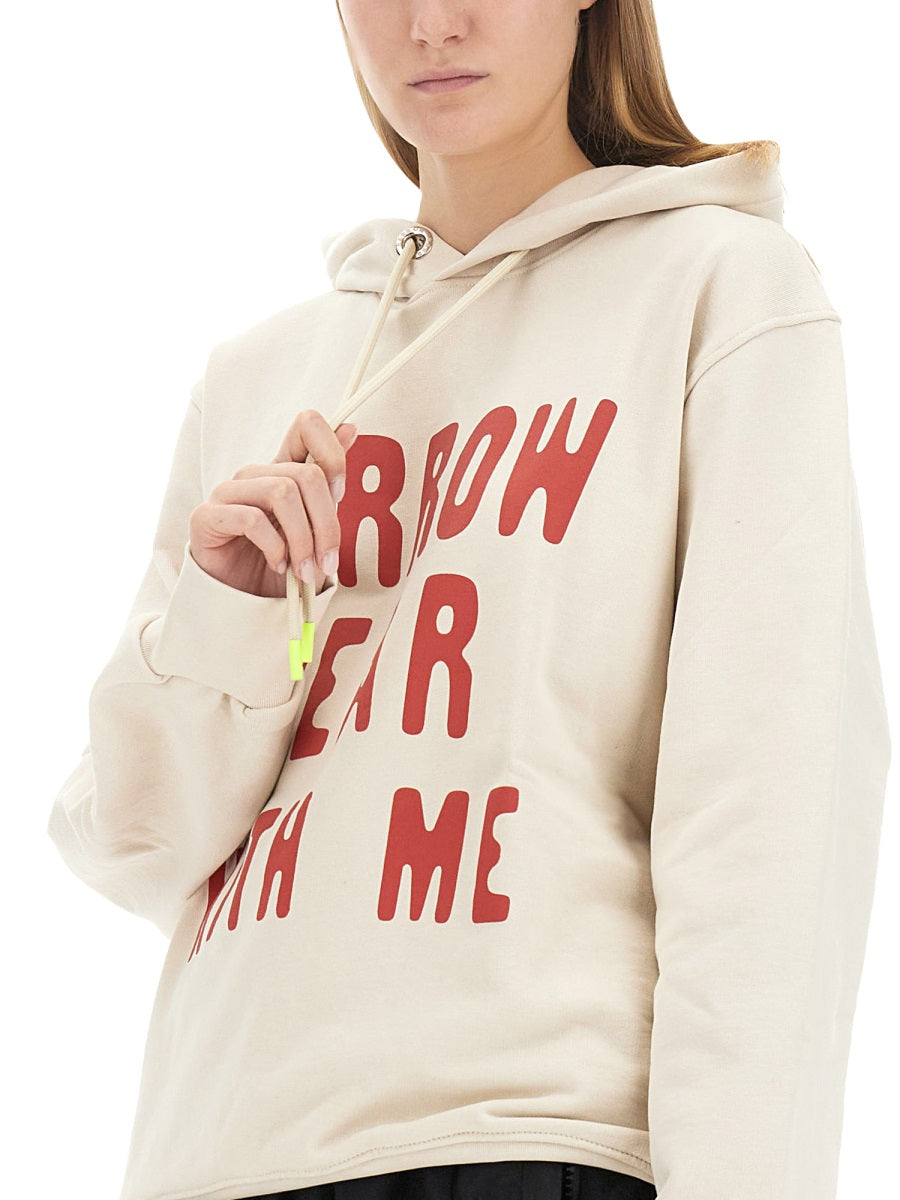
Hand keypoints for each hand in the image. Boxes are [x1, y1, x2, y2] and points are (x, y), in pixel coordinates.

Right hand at [188, 409, 357, 597]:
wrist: (243, 602)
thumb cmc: (281, 564)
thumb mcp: (314, 526)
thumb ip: (327, 482)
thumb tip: (350, 428)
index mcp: (282, 470)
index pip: (306, 426)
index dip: (332, 452)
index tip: (341, 493)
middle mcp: (255, 474)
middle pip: (306, 475)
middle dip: (326, 524)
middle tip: (328, 561)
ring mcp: (228, 492)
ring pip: (282, 493)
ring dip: (302, 540)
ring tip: (304, 570)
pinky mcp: (207, 516)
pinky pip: (251, 519)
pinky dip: (274, 547)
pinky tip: (277, 565)